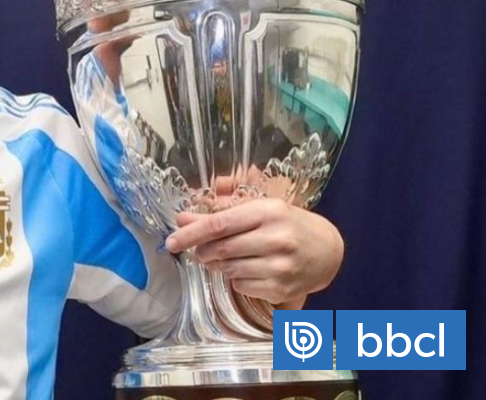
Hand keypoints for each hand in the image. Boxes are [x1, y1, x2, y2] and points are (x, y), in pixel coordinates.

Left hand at [164, 198, 344, 306]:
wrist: (326, 250)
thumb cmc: (286, 224)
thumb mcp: (258, 208)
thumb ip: (220, 211)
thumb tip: (182, 218)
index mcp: (268, 212)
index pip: (219, 224)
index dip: (191, 234)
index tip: (171, 241)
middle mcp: (277, 239)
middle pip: (221, 249)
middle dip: (202, 251)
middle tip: (201, 250)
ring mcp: (281, 267)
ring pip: (228, 269)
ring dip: (218, 265)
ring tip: (227, 257)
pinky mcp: (281, 289)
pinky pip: (241, 286)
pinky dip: (235, 279)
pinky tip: (248, 269)